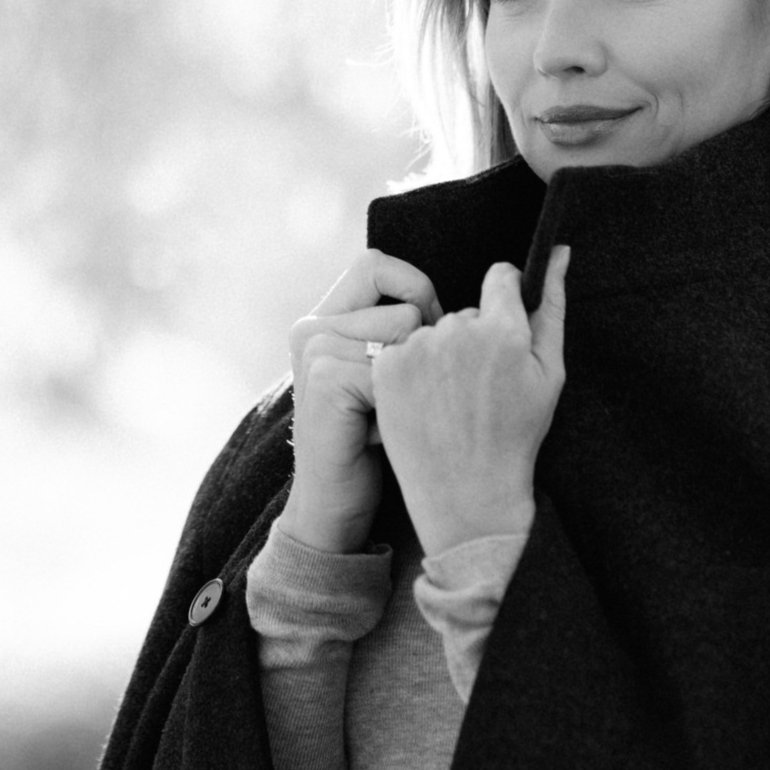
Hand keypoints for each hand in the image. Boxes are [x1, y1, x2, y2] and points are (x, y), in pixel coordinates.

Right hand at [278, 251, 438, 553]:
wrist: (332, 505)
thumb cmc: (369, 439)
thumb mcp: (378, 375)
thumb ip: (392, 331)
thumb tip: (458, 301)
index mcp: (322, 317)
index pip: (376, 264)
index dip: (415, 291)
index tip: (428, 333)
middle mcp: (311, 326)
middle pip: (402, 303)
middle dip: (424, 346)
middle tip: (407, 391)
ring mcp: (315, 350)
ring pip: (405, 333)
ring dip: (414, 382)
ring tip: (390, 415)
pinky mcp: (326, 379)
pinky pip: (396, 369)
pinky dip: (401, 408)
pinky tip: (380, 433)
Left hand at [373, 248, 568, 555]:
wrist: (467, 494)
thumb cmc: (517, 435)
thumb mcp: (549, 373)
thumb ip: (551, 306)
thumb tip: (558, 251)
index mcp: (503, 330)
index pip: (500, 277)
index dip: (505, 302)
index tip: (502, 334)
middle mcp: (456, 332)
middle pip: (466, 311)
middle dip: (474, 337)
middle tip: (480, 387)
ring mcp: (417, 349)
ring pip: (433, 331)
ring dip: (441, 355)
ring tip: (452, 401)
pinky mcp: (386, 368)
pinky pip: (403, 349)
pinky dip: (412, 370)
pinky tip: (426, 403)